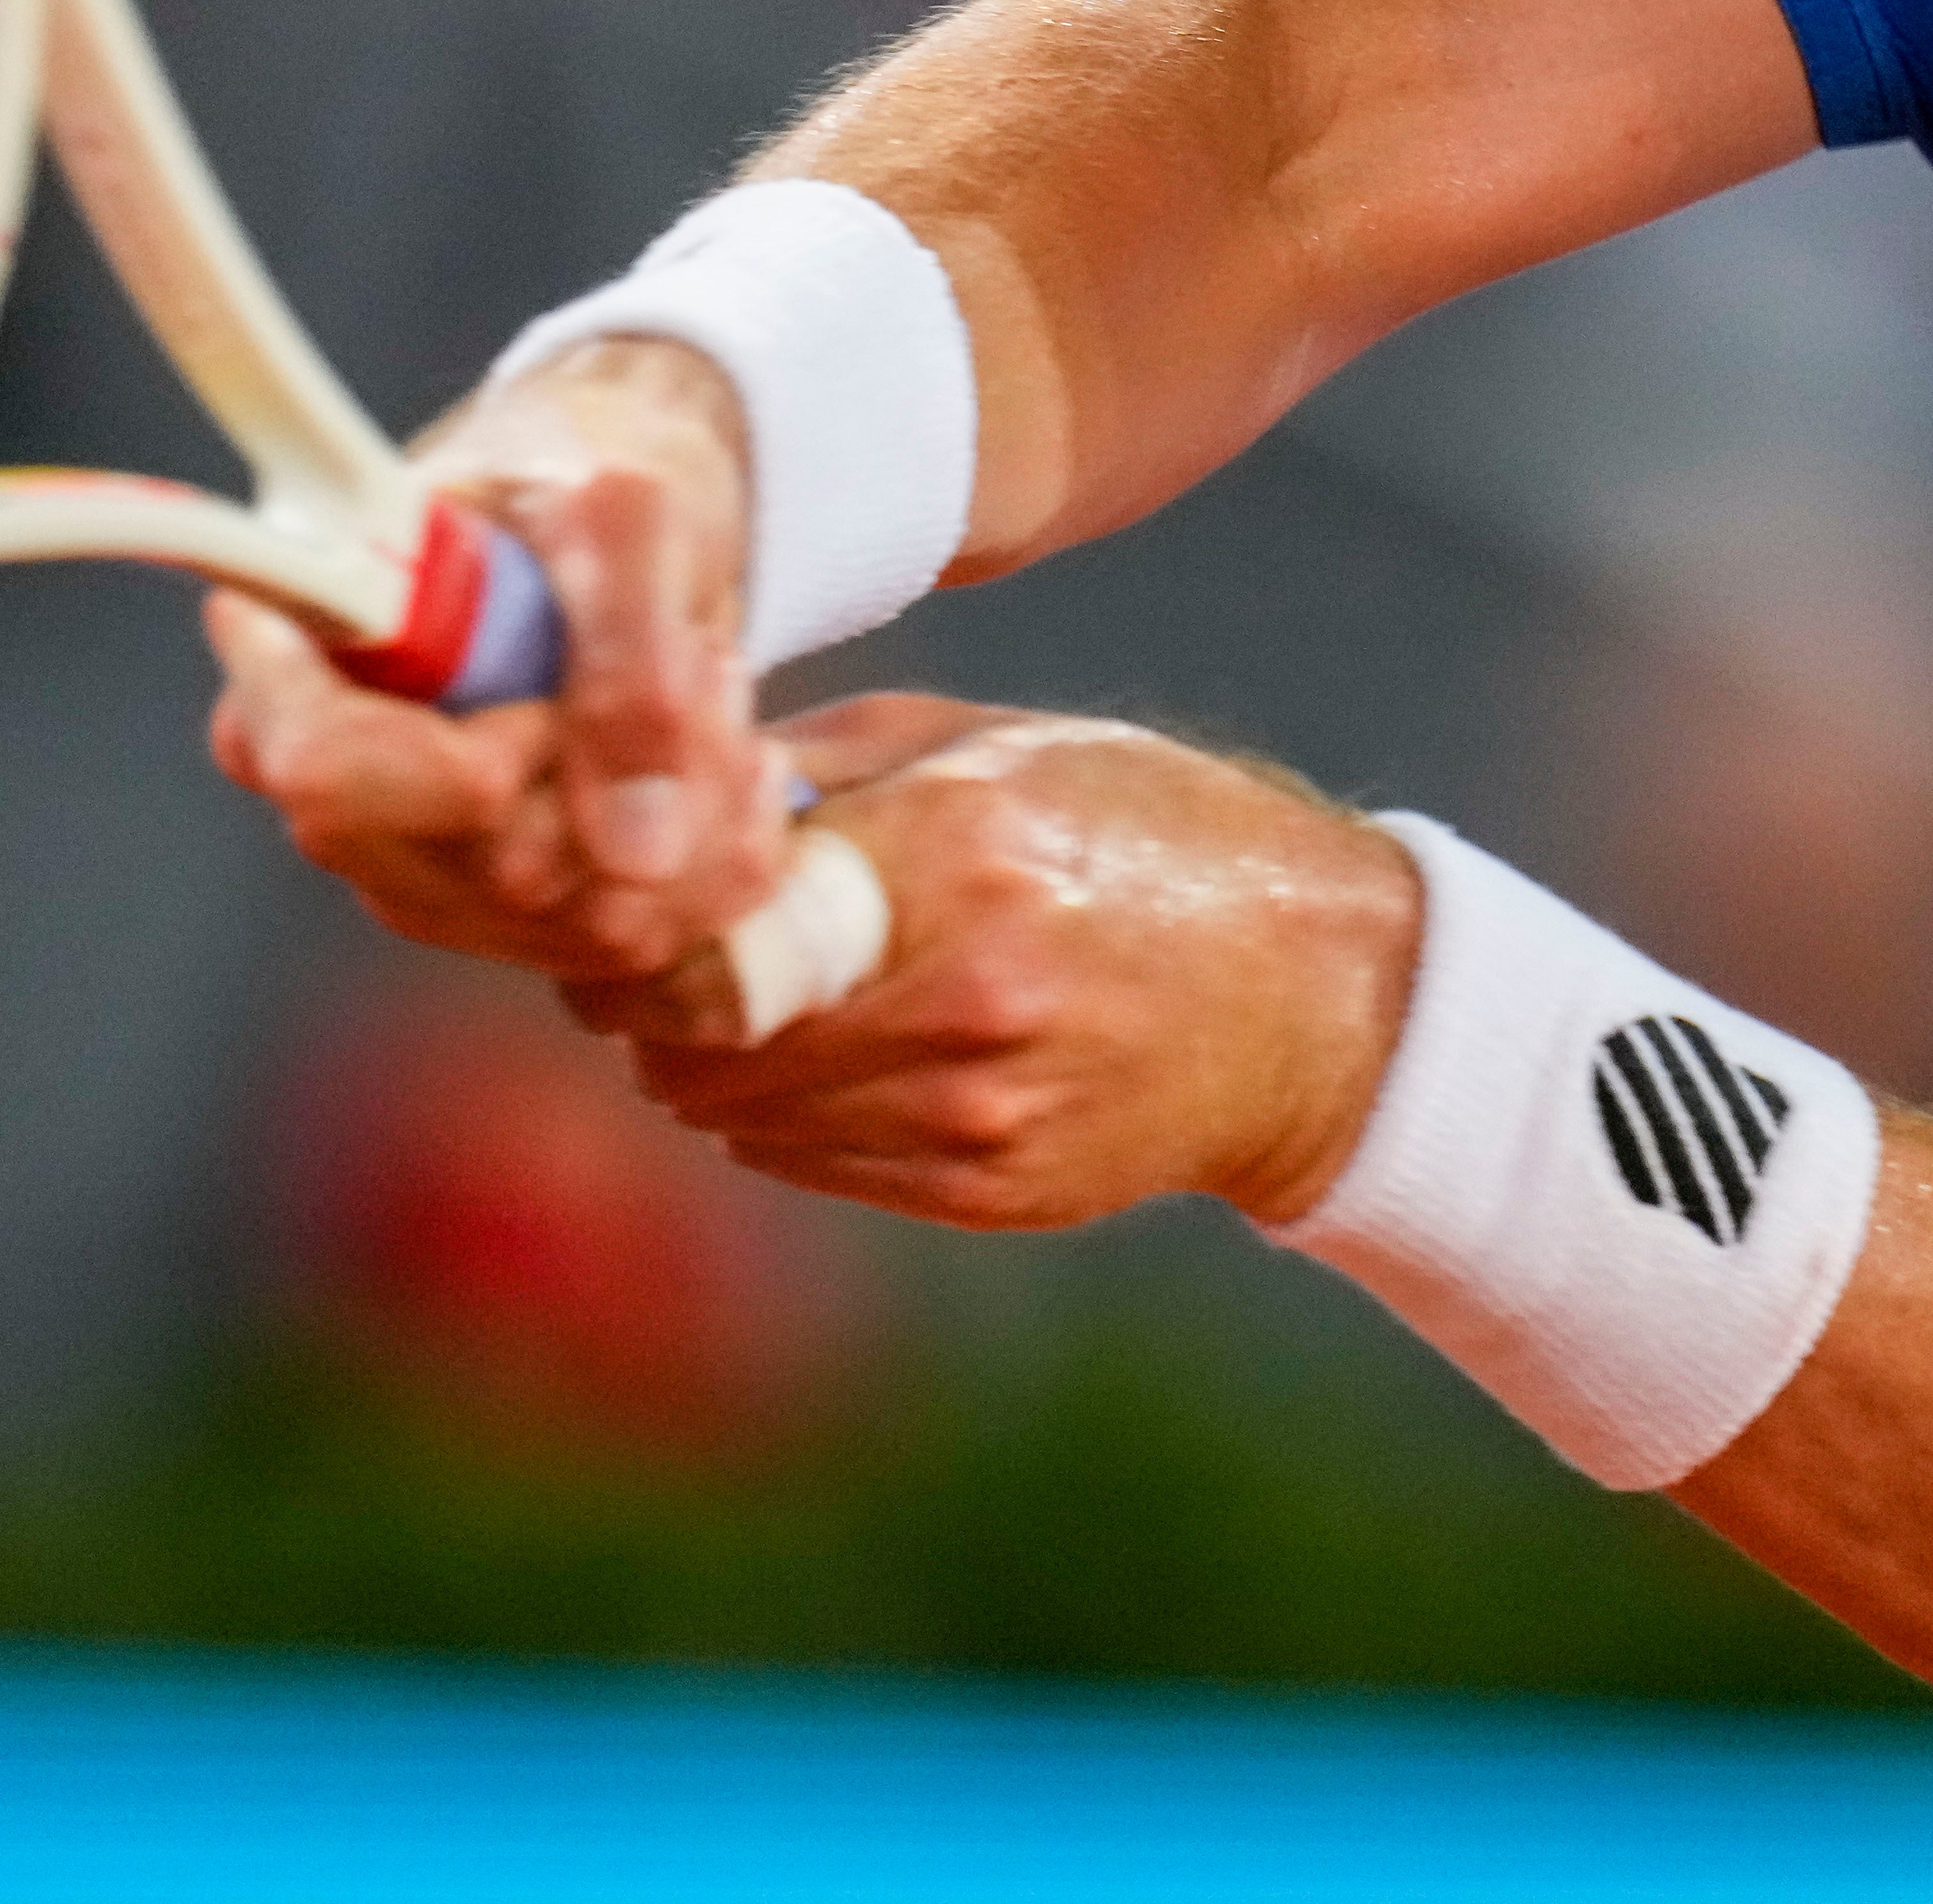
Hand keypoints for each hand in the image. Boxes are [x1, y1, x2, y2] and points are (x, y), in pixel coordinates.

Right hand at [201, 331, 787, 980]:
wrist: (615, 517)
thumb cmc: (580, 475)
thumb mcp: (623, 511)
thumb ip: (627, 653)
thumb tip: (637, 854)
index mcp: (300, 663)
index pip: (329, 777)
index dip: (470, 766)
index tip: (549, 697)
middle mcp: (341, 796)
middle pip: (497, 872)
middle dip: (639, 771)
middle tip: (696, 659)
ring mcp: (428, 873)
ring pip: (593, 921)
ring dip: (703, 807)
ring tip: (717, 684)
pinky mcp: (518, 918)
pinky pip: (647, 942)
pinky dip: (726, 849)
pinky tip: (734, 757)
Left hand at [573, 695, 1420, 1231]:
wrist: (1312, 994)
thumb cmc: (1143, 828)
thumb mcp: (991, 741)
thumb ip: (821, 763)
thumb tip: (658, 781)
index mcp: (958, 855)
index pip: (696, 933)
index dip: (622, 927)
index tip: (619, 897)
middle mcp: (962, 996)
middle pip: (690, 1038)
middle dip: (648, 996)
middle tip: (664, 949)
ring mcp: (977, 1113)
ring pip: (733, 1111)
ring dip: (711, 1058)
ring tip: (758, 994)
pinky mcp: (991, 1191)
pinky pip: (809, 1163)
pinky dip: (785, 1112)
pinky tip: (840, 1049)